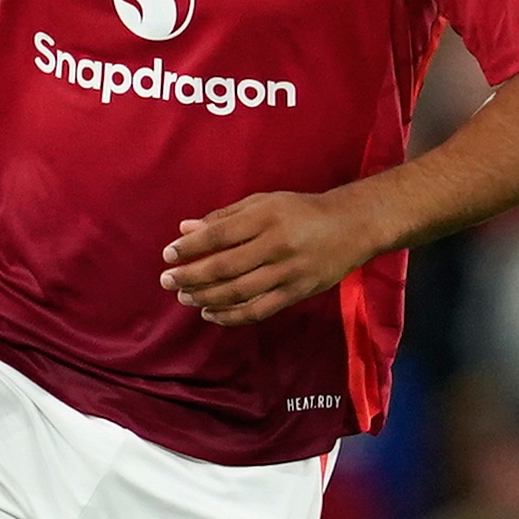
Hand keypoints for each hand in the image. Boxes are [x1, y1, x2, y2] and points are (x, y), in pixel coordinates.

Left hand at [158, 188, 385, 326]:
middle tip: (166, 280)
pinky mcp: (297, 293)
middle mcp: (276, 245)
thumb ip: (225, 217)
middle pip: (224, 267)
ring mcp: (288, 272)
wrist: (351, 227)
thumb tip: (185, 229)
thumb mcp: (264, 202)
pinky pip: (258, 310)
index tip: (168, 254)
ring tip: (184, 297)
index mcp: (266, 217)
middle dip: (191, 276)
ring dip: (206, 297)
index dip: (190, 247)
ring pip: (238, 292)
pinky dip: (231, 315)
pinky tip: (211, 313)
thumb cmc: (301, 211)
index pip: (219, 235)